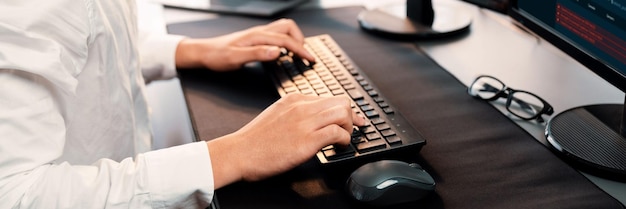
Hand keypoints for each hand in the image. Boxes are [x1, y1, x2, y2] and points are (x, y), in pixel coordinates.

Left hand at [175, 18, 314, 70]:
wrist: (203, 53)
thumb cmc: (217, 56)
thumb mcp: (236, 58)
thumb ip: (257, 54)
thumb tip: (277, 52)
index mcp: (257, 36)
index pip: (286, 40)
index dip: (301, 50)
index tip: (311, 59)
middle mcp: (259, 32)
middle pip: (288, 27)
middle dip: (300, 40)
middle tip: (305, 56)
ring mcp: (258, 34)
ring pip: (283, 29)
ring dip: (293, 39)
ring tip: (298, 54)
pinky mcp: (255, 38)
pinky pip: (276, 35)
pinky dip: (285, 42)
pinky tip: (283, 53)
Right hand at [206, 94, 365, 188]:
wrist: (239, 152)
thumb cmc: (255, 141)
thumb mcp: (276, 116)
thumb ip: (295, 113)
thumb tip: (314, 121)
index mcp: (294, 99)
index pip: (328, 97)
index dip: (345, 110)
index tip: (353, 119)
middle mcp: (301, 107)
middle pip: (341, 101)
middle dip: (352, 117)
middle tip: (352, 130)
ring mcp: (305, 122)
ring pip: (343, 113)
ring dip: (350, 128)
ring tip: (343, 140)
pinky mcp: (307, 140)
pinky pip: (338, 133)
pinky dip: (344, 141)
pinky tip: (338, 148)